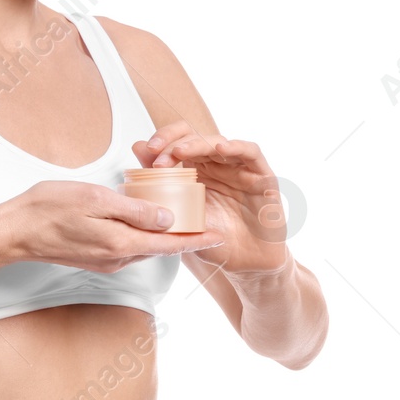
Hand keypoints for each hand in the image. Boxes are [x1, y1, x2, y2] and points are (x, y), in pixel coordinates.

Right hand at [1, 180, 224, 272]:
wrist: (13, 231)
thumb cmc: (48, 209)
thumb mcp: (95, 199)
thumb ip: (134, 210)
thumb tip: (167, 218)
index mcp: (122, 243)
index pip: (171, 244)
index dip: (197, 239)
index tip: (219, 235)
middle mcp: (117, 258)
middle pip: (160, 247)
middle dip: (181, 235)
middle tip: (199, 217)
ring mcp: (105, 261)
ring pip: (143, 247)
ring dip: (160, 235)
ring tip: (174, 217)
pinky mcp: (94, 258)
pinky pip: (127, 247)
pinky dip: (140, 235)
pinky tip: (137, 220)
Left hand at [133, 121, 290, 275]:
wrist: (243, 263)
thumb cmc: (212, 237)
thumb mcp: (181, 212)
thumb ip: (160, 180)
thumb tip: (137, 146)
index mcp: (196, 169)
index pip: (178, 140)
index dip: (163, 139)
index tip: (147, 150)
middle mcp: (217, 164)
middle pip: (195, 136)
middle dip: (173, 141)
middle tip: (157, 153)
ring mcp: (239, 169)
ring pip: (219, 142)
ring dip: (198, 143)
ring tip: (180, 152)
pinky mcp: (262, 177)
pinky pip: (252, 153)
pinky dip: (237, 147)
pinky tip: (221, 148)